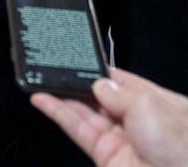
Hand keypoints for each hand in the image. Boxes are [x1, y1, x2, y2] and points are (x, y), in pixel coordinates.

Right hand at [31, 67, 187, 166]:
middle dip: (81, 83)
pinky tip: (43, 101)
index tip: (82, 60)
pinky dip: (58, 115)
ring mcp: (123, 140)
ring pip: (87, 113)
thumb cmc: (180, 149)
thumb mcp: (149, 105)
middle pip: (103, 98)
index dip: (104, 72)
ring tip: (42, 80)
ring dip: (63, 97)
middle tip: (58, 68)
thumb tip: (99, 84)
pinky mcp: (105, 155)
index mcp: (162, 106)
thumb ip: (118, 92)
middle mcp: (143, 123)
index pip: (128, 84)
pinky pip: (78, 130)